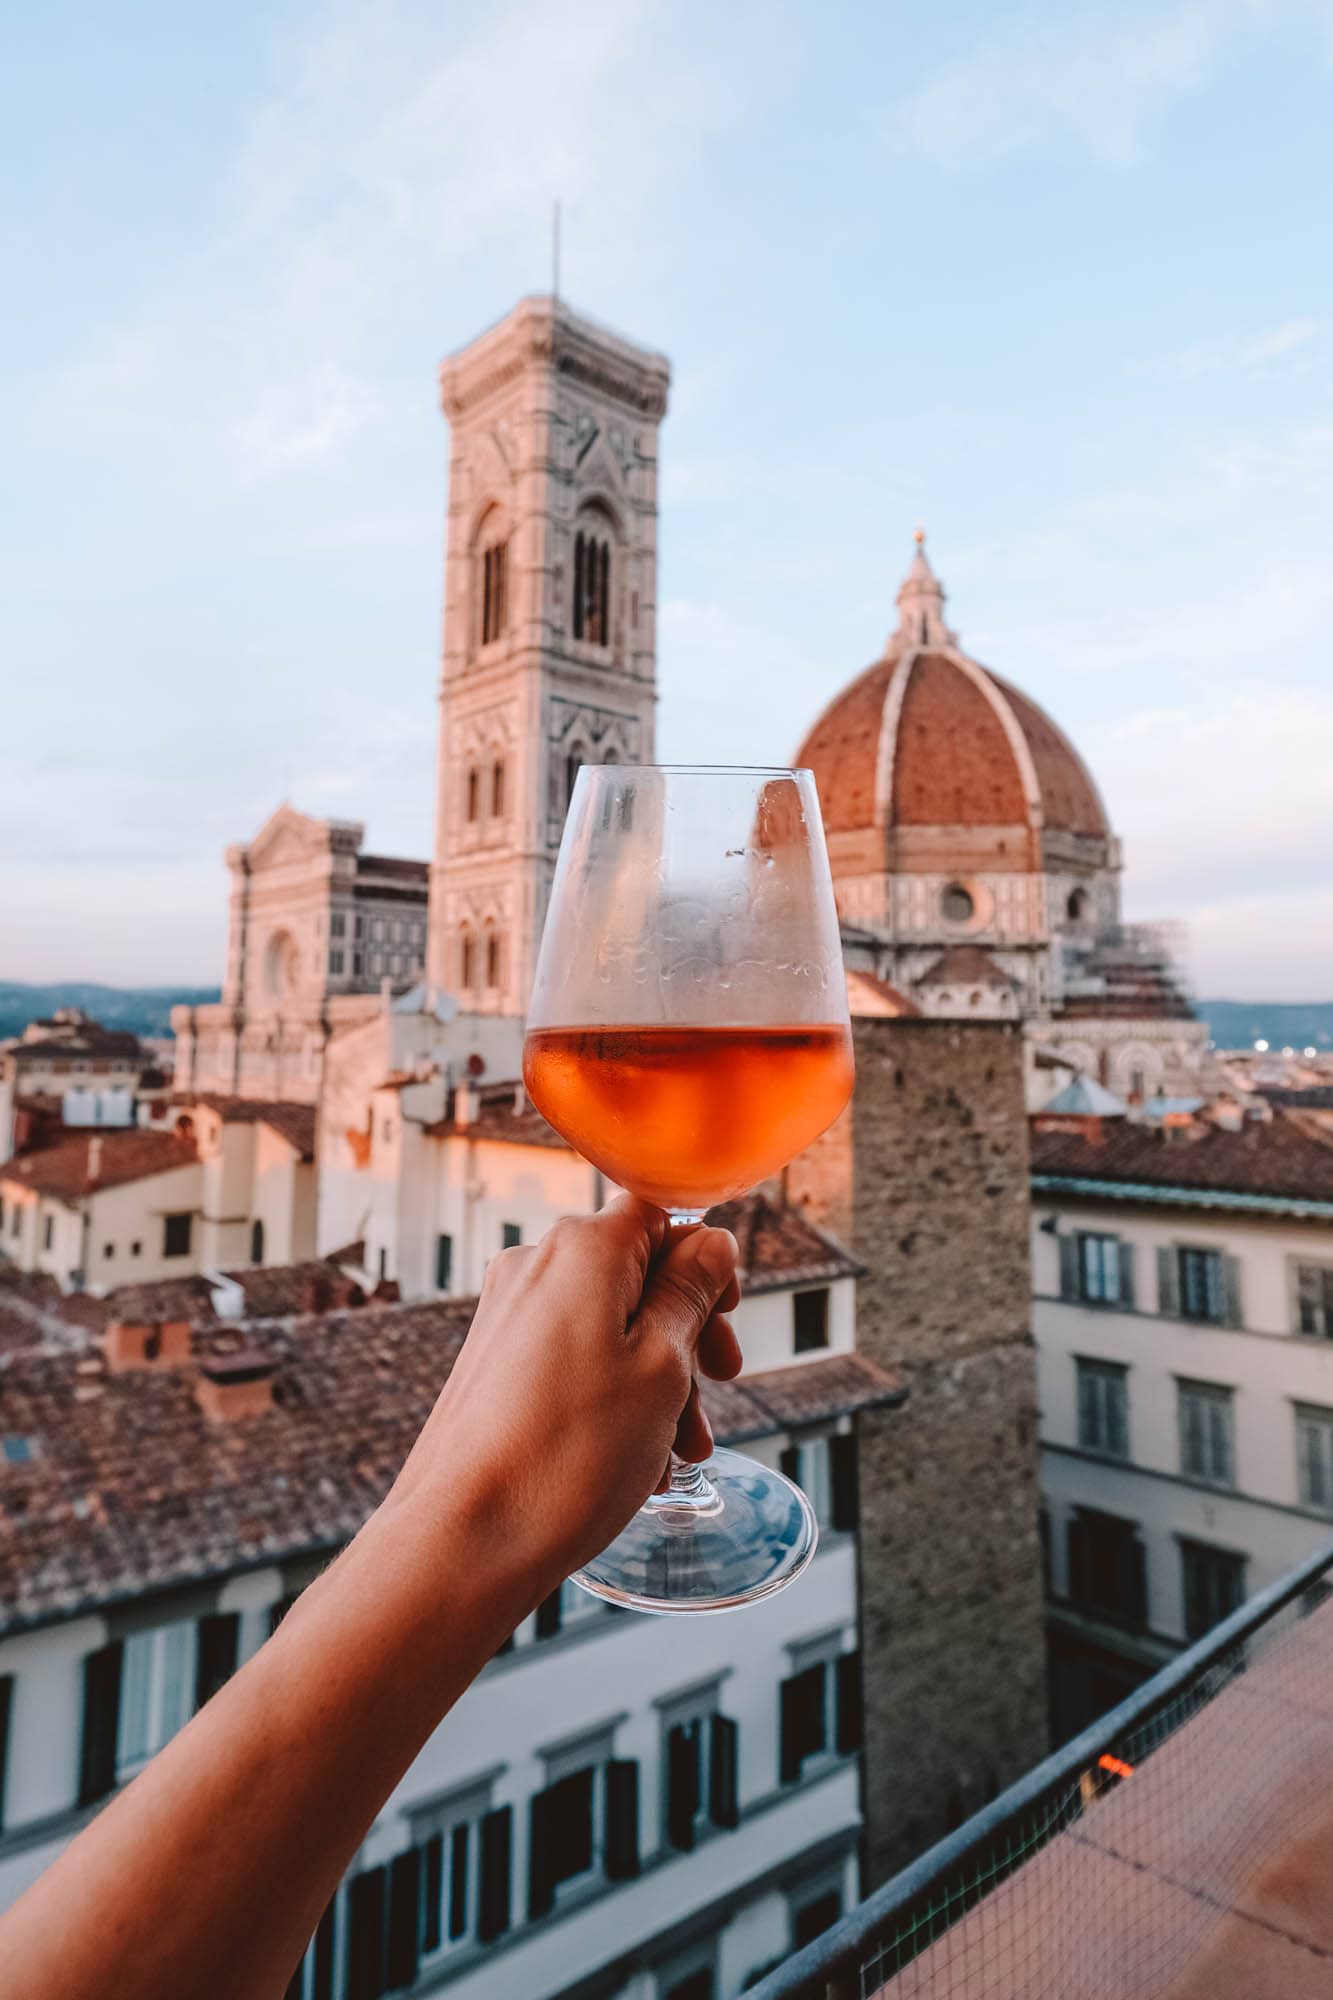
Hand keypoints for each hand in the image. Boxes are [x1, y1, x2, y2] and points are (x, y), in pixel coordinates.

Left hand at [393, 1195, 742, 1593]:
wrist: (464, 1539)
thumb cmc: (565, 1457)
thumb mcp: (663, 1367)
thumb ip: (690, 1293)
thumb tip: (710, 1244)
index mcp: (581, 1249)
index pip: (661, 1215)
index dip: (703, 1260)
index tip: (726, 1314)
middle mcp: (535, 1267)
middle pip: (636, 1273)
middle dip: (688, 1331)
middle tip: (720, 1386)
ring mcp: (506, 1315)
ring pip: (608, 1324)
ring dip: (657, 1377)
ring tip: (680, 1450)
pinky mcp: (492, 1363)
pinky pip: (572, 1358)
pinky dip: (612, 1394)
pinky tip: (638, 1458)